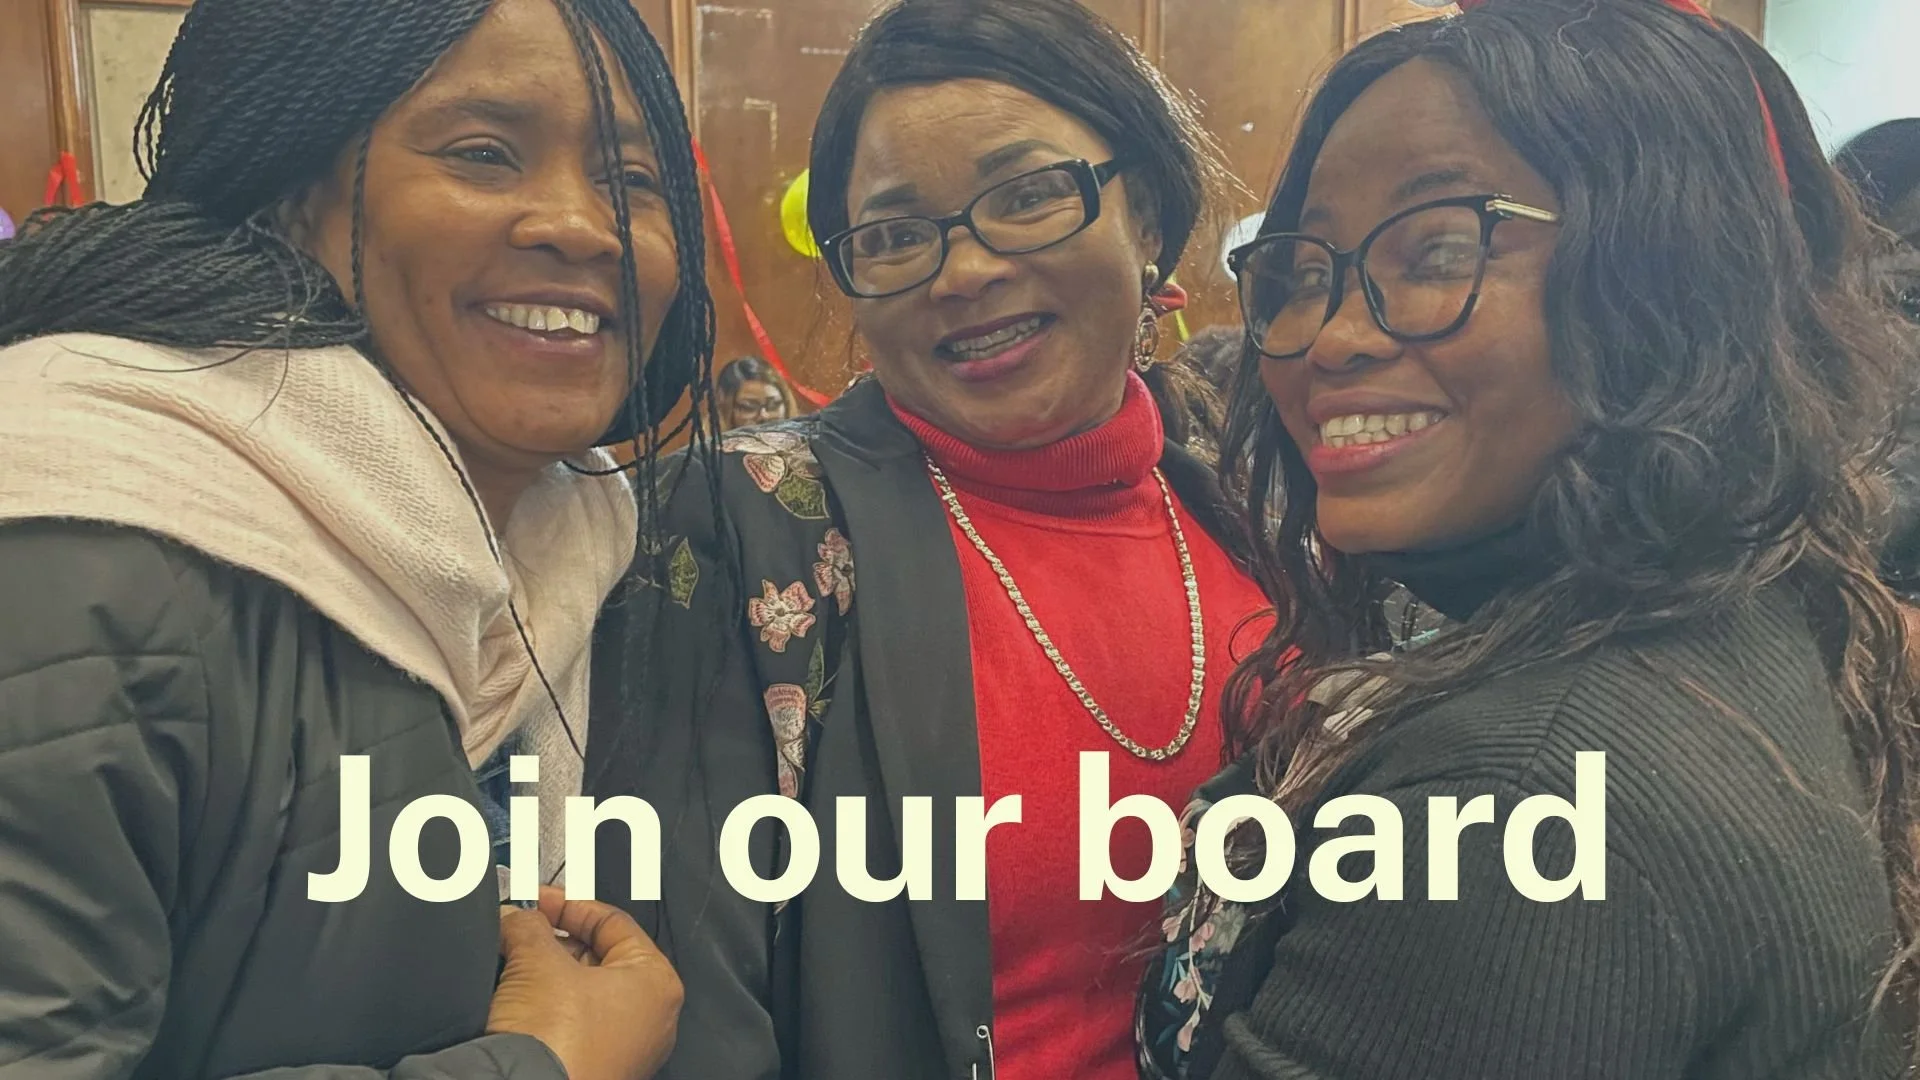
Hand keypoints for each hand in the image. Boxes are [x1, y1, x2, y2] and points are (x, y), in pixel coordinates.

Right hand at [488, 887, 683, 1079]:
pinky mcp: (597, 1067)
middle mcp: (651, 1018)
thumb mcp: (537, 962)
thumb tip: (517, 917)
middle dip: (555, 940)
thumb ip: (529, 926)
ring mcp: (626, 1047)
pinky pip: (573, 1024)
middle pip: (598, 956)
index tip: (539, 900)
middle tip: (522, 928)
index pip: (613, 922)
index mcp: (657, 983)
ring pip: (583, 991)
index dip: (569, 904)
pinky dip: (547, 1006)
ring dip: (547, 972)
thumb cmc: (556, 1042)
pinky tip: (519, 999)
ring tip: (514, 961)